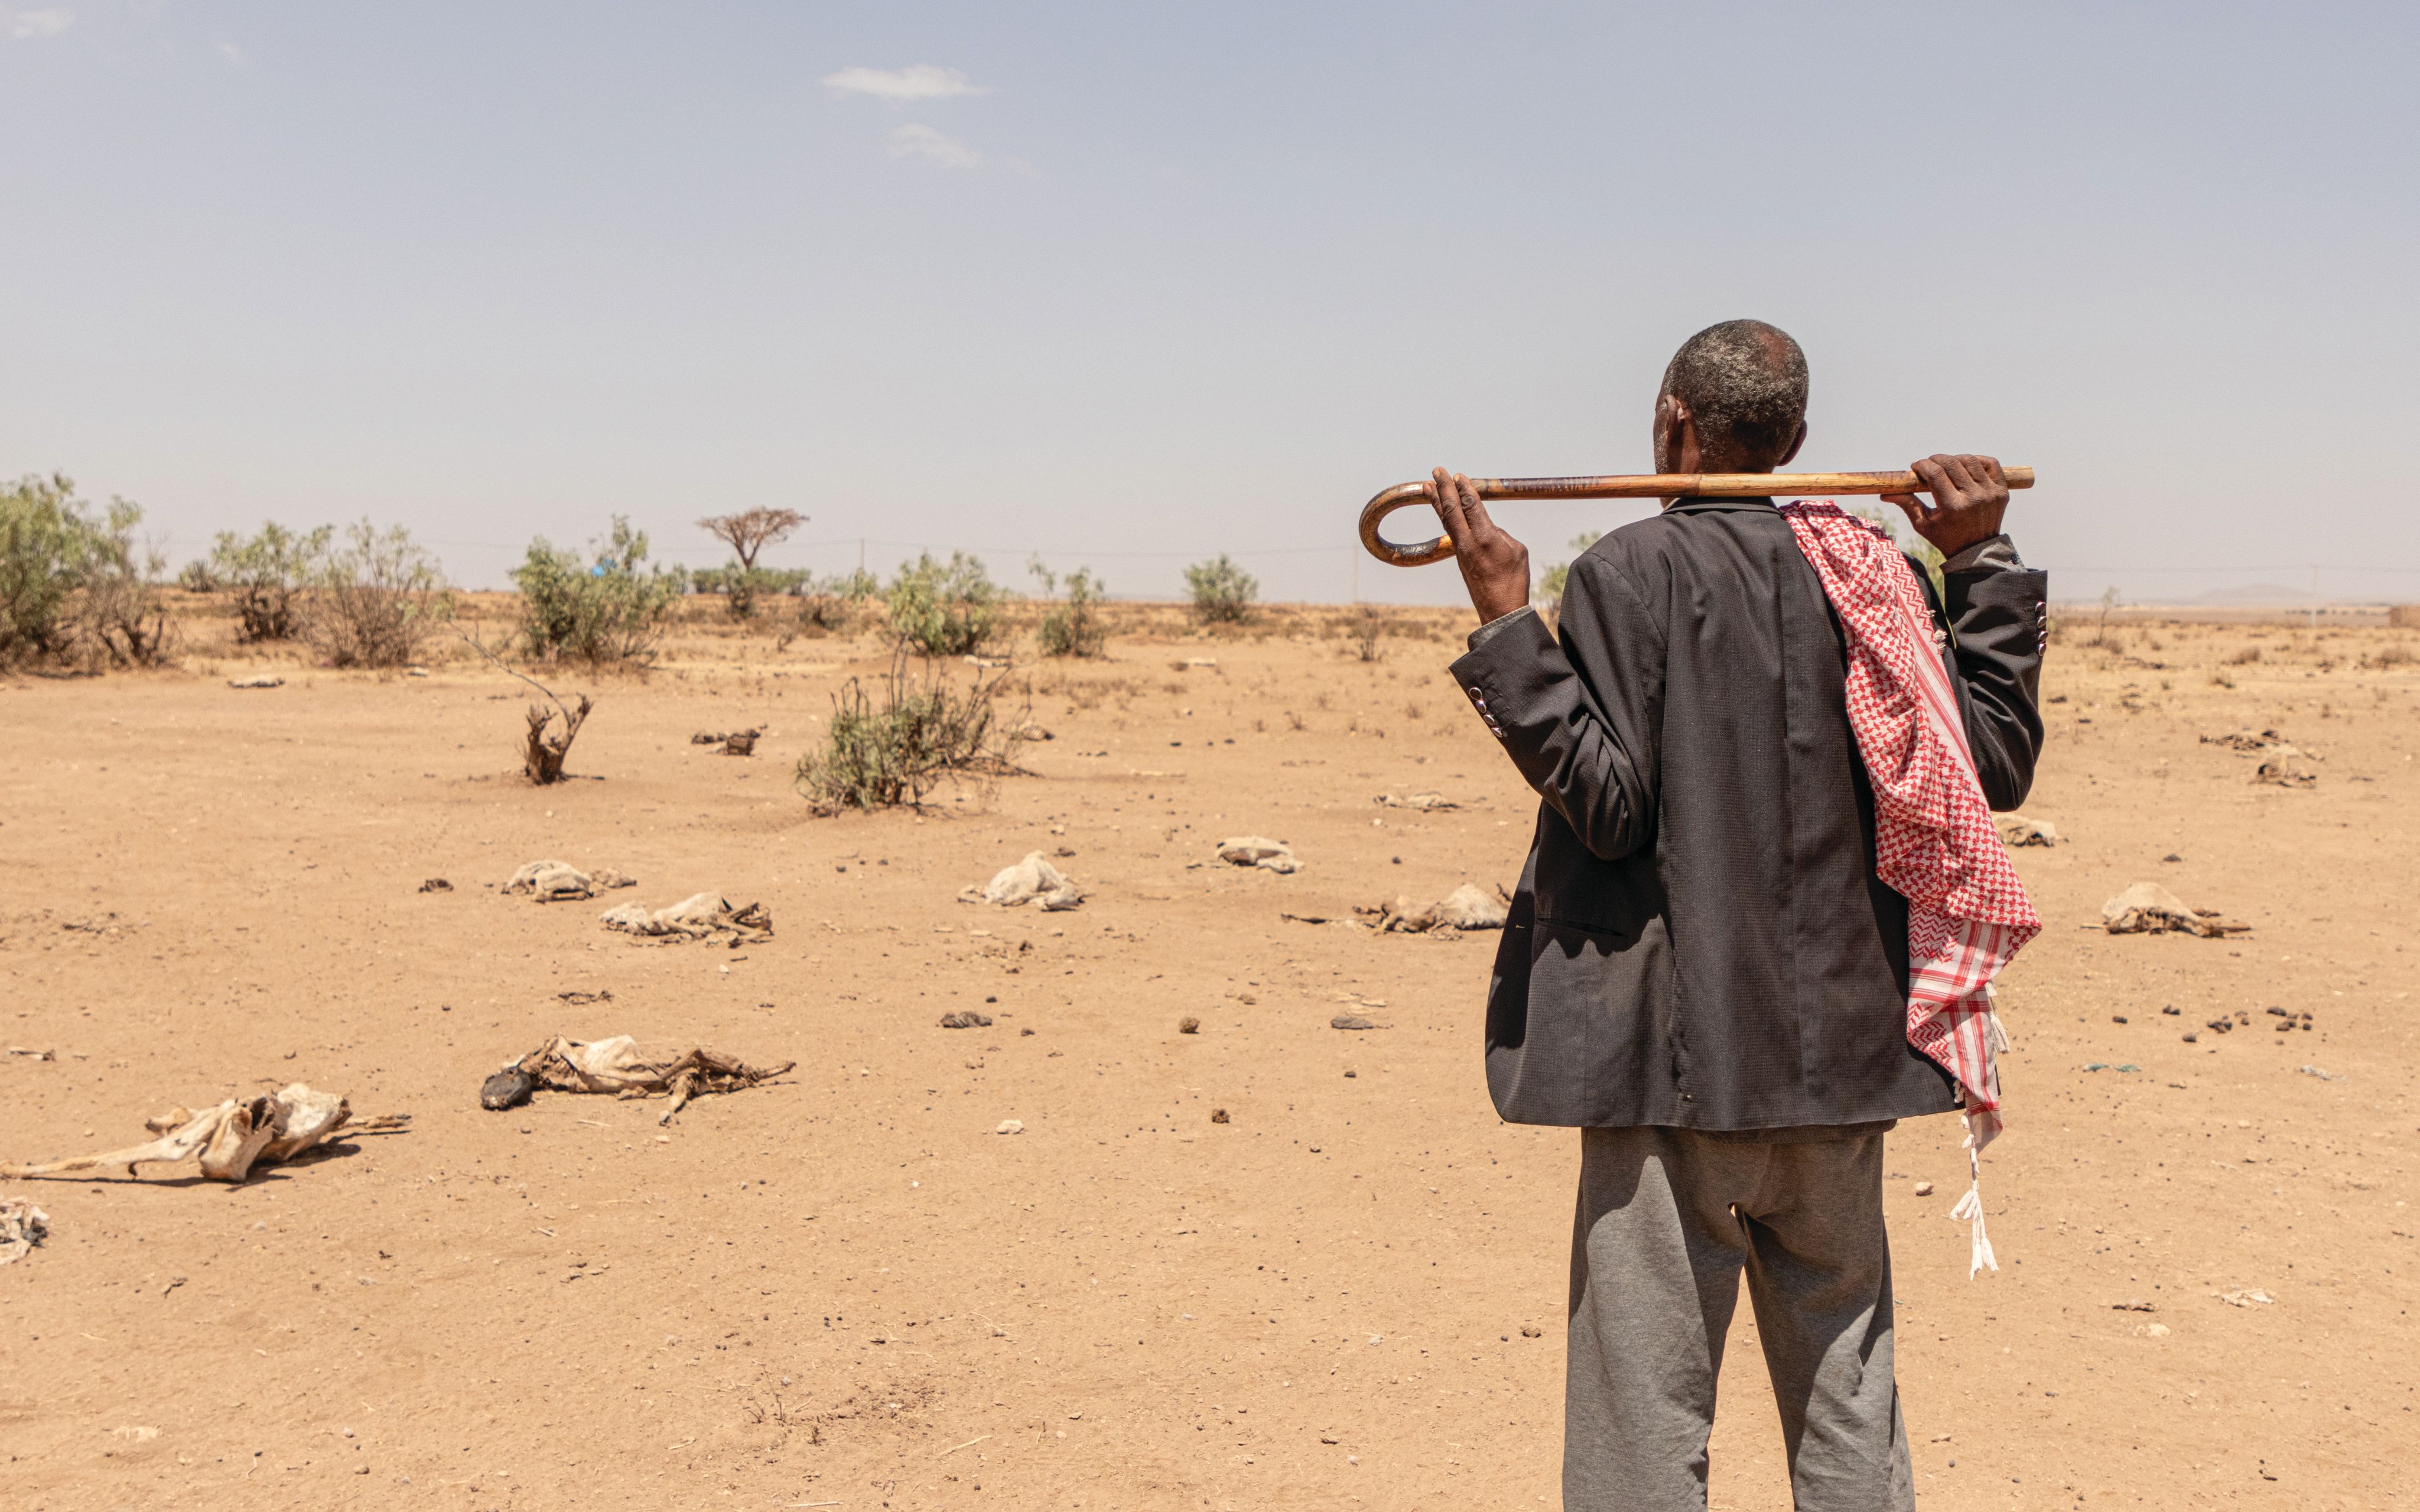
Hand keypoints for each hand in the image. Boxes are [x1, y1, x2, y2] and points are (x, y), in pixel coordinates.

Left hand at [1429, 467, 1530, 623]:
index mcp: (1486, 537)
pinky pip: (1450, 531)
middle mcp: (1469, 542)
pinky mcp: (1460, 558)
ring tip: (1427, 486)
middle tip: (1436, 471)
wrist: (1500, 609)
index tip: (1457, 475)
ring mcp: (1461, 551)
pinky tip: (1441, 509)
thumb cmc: (1514, 581)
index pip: (1471, 506)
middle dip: (1443, 488)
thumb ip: (1501, 534)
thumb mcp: (1517, 551)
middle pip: (1452, 509)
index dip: (1463, 488)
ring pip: (1446, 520)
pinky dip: (1444, 516)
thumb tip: (1488, 529)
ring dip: (1437, 501)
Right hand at [1882, 454, 2008, 557]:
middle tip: (1928, 464)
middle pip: (1952, 463)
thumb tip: (1885, 492)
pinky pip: (1991, 464)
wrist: (1977, 551)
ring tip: (1946, 465)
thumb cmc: (1945, 537)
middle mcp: (1974, 498)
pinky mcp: (2002, 490)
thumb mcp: (1923, 524)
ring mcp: (1991, 493)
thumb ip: (1907, 504)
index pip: (1936, 473)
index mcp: (1953, 507)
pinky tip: (1966, 465)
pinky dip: (1977, 460)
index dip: (1923, 465)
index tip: (1916, 466)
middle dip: (1936, 459)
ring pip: (1970, 460)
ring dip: (1954, 458)